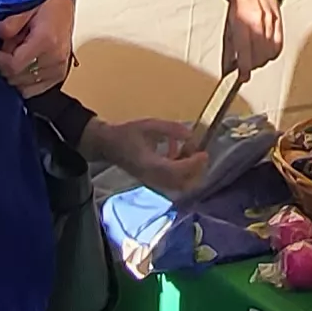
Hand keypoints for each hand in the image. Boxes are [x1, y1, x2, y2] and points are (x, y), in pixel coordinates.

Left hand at [0, 0, 76, 97]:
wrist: (63, 7)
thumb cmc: (47, 3)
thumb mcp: (27, 5)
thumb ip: (11, 21)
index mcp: (46, 41)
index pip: (13, 65)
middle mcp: (55, 59)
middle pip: (16, 77)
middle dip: (2, 64)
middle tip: (1, 46)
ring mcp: (58, 69)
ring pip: (22, 86)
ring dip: (11, 73)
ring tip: (13, 54)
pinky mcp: (59, 75)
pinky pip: (33, 90)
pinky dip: (22, 82)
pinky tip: (20, 66)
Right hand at [82, 116, 212, 197]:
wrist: (108, 145)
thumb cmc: (127, 134)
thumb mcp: (150, 125)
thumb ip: (171, 129)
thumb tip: (190, 135)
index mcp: (149, 164)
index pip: (176, 171)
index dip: (192, 165)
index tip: (203, 154)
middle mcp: (151, 177)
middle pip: (181, 184)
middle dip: (196, 171)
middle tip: (201, 155)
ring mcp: (152, 182)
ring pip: (179, 185)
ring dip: (189, 171)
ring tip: (188, 151)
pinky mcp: (153, 182)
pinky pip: (173, 182)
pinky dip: (181, 171)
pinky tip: (177, 153)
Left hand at [221, 0, 284, 75]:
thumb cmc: (239, 2)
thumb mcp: (228, 25)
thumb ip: (229, 48)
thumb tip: (228, 68)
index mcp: (242, 22)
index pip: (245, 52)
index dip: (244, 68)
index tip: (242, 77)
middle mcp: (258, 22)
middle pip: (259, 55)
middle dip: (252, 65)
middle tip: (247, 67)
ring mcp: (270, 21)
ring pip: (270, 52)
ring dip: (262, 60)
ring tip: (255, 60)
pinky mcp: (279, 21)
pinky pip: (279, 44)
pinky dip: (273, 53)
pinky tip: (266, 53)